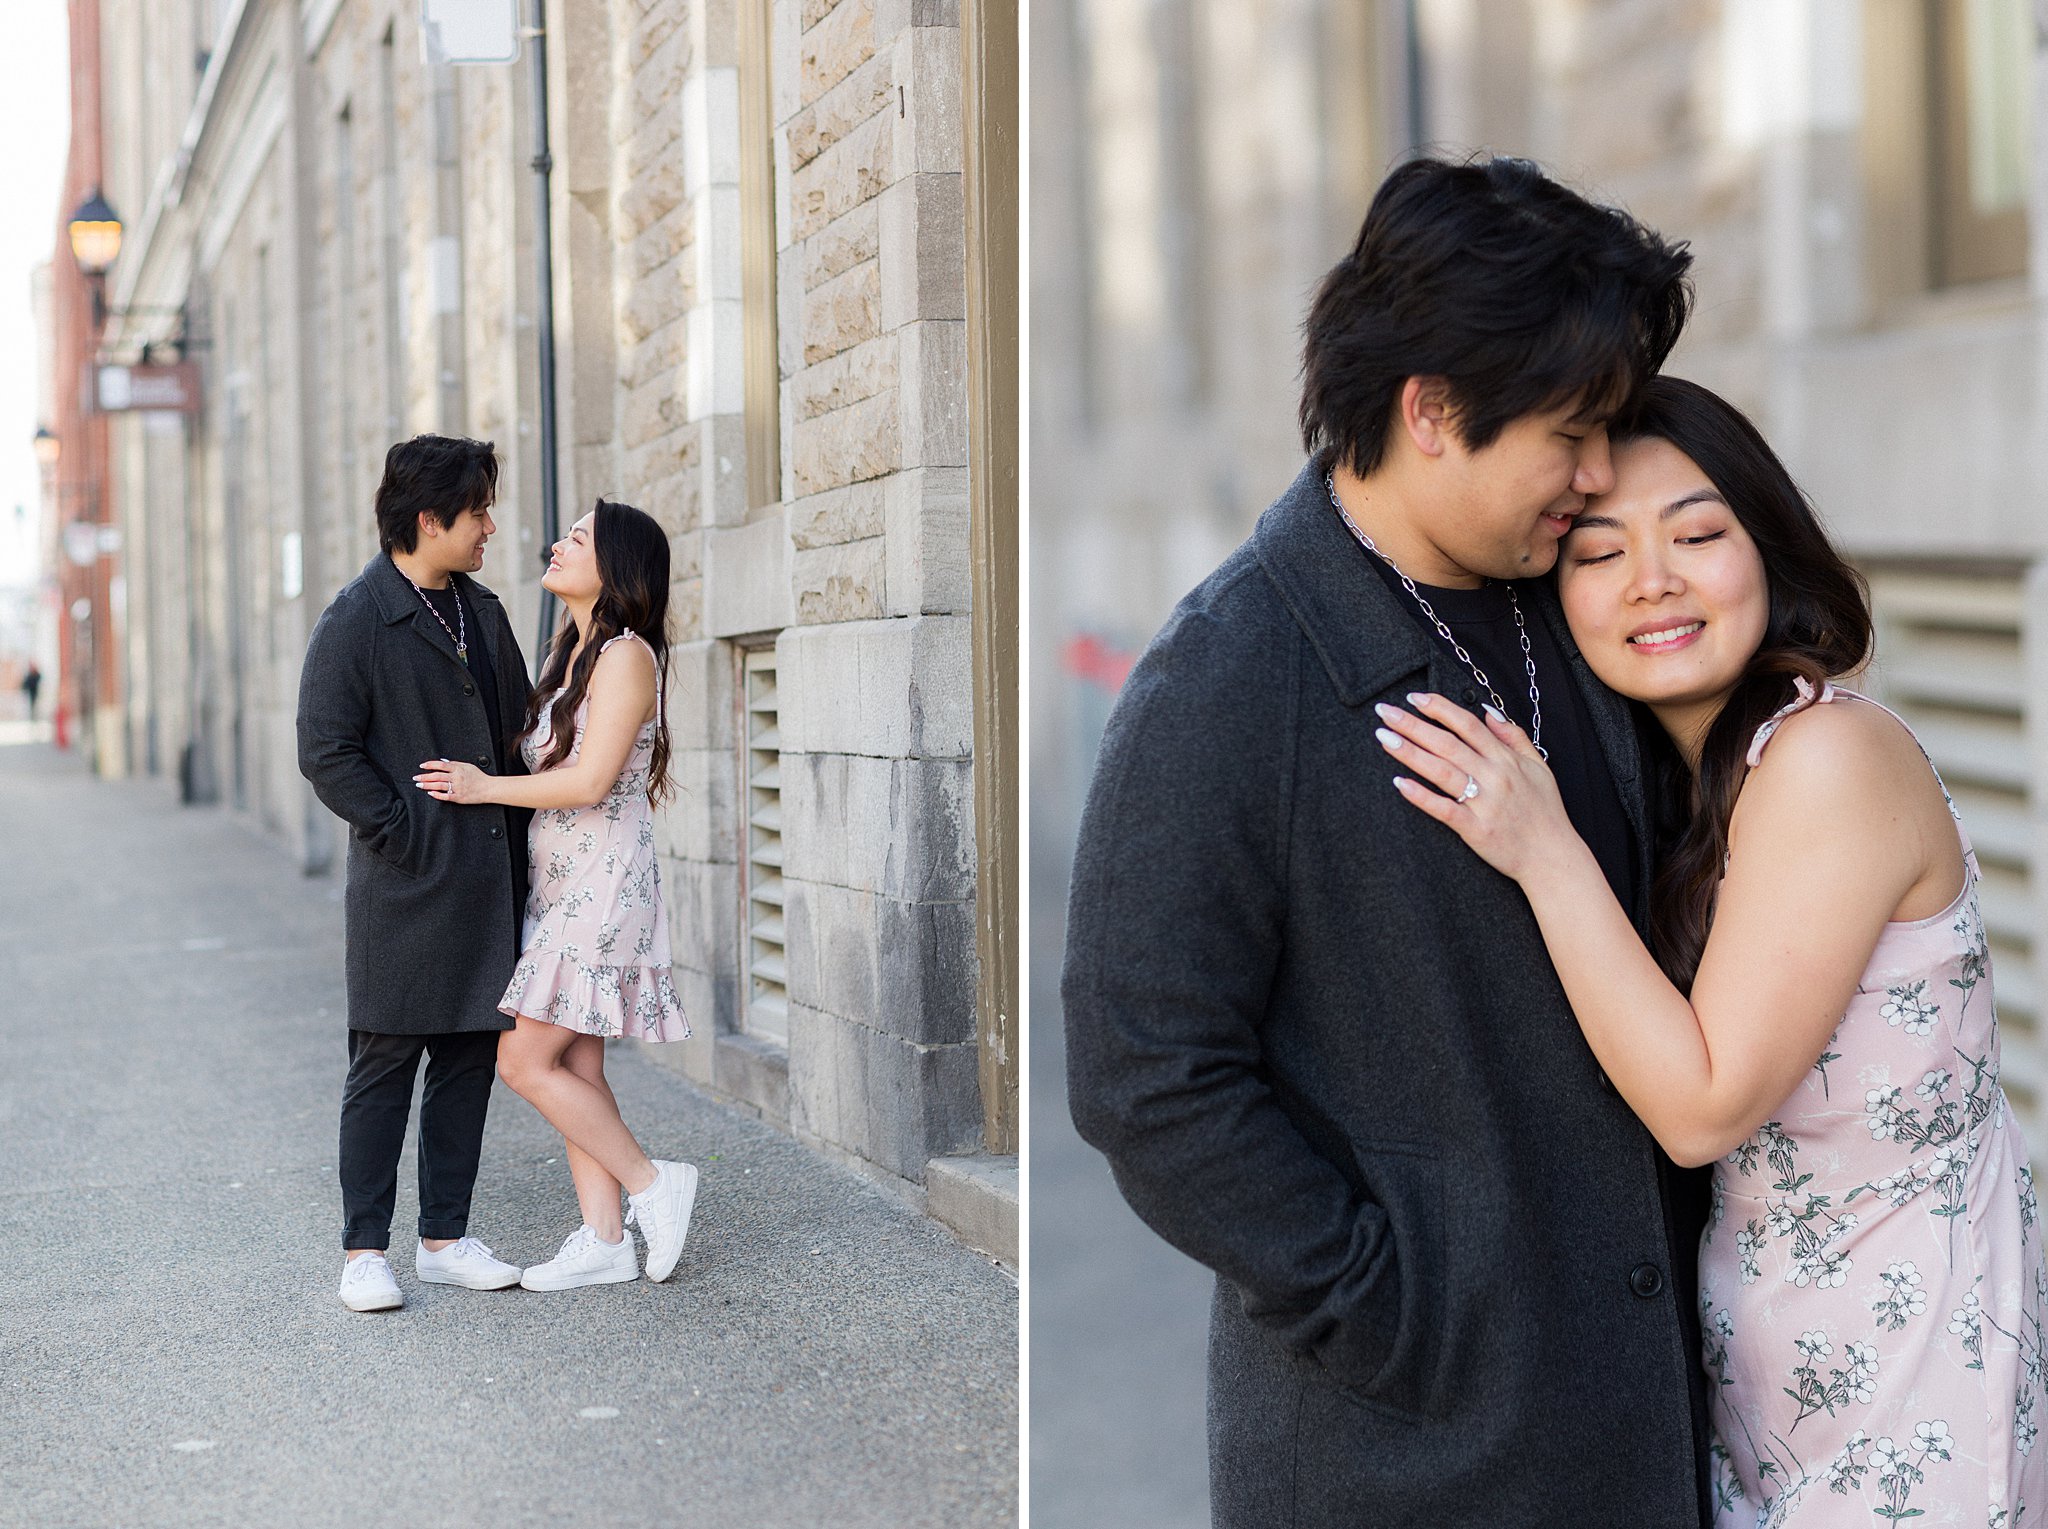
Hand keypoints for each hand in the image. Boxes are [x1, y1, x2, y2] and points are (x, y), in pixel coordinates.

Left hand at [415, 758, 492, 804]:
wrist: (488, 788)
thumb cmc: (478, 777)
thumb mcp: (467, 766)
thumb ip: (454, 764)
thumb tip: (442, 761)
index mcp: (458, 769)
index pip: (441, 765)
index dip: (430, 765)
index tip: (422, 766)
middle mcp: (457, 777)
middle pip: (437, 776)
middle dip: (424, 776)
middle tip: (416, 777)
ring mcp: (457, 788)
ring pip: (439, 785)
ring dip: (427, 785)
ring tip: (419, 785)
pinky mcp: (459, 797)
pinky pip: (445, 796)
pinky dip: (437, 795)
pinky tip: (430, 793)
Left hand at [1375, 693, 1574, 883]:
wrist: (1553, 857)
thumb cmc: (1545, 812)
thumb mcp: (1539, 767)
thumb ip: (1515, 737)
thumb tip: (1489, 711)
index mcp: (1506, 759)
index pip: (1467, 725)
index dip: (1439, 708)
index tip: (1414, 697)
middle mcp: (1494, 776)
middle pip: (1447, 743)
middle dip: (1413, 725)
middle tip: (1385, 711)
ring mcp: (1484, 803)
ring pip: (1442, 771)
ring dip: (1410, 753)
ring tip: (1383, 738)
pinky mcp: (1476, 829)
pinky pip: (1444, 809)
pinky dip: (1422, 796)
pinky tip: (1400, 783)